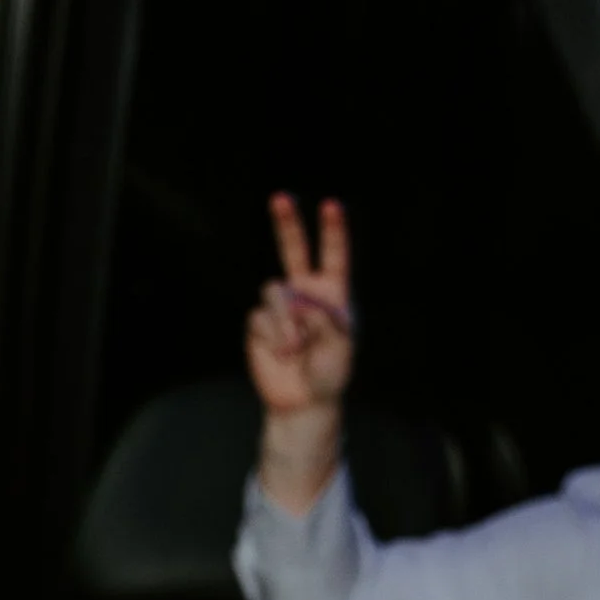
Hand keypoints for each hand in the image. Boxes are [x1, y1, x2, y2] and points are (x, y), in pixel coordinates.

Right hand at [245, 195, 355, 499]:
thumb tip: (298, 302)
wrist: (303, 401)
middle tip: (280, 198)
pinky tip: (281, 354)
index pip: (333, 255)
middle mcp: (304, 292)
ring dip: (285, 320)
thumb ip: (325, 319)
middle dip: (287, 223)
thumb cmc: (330, 373)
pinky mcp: (259, 324)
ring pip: (274, 290)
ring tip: (294, 348)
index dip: (333, 230)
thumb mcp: (340, 347)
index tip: (331, 205)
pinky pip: (260, 317)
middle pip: (293, 249)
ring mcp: (280, 307)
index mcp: (332, 293)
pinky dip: (273, 336)